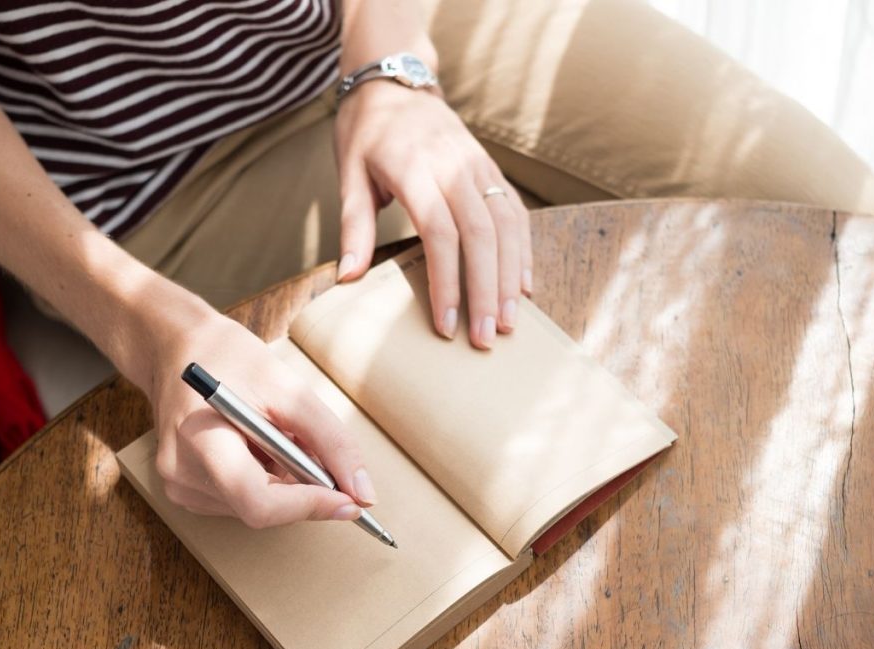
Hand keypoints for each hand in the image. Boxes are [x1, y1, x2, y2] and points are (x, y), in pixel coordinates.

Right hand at [142, 289, 376, 526]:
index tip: (349, 500)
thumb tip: (363, 492)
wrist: (177, 348)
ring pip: (256, 509)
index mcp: (200, 441)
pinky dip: (265, 481)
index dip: (309, 506)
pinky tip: (257, 448)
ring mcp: (179, 485)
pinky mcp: (186, 491)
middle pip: (261, 509)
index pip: (258, 502)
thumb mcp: (289, 389)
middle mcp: (181, 473)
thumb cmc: (228, 359)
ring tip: (274, 437)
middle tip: (313, 450)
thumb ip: (331, 442)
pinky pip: (243, 502)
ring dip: (283, 483)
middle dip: (301, 490)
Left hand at [334, 80, 532, 348]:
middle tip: (487, 339)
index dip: (447, 282)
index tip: (447, 326)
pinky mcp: (492, 170)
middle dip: (487, 291)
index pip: (440, 232)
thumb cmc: (367, 136)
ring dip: (512, 278)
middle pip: (482, 235)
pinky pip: (516, 213)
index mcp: (416, 168)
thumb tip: (348, 278)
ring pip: (506, 226)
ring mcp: (479, 167)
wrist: (396, 83)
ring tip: (510, 323)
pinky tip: (525, 288)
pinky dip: (524, 252)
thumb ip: (353, 227)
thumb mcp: (349, 175)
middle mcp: (455, 166)